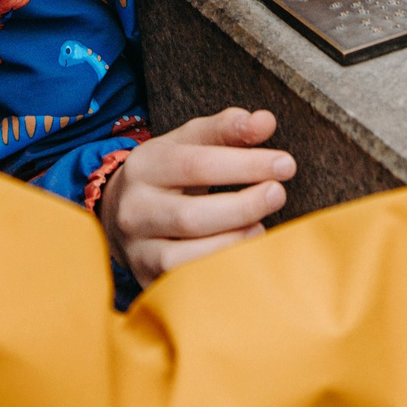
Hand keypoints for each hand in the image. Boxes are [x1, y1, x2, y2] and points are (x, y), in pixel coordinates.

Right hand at [101, 109, 293, 283]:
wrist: (121, 213)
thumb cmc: (168, 174)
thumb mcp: (189, 143)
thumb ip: (227, 129)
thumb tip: (265, 121)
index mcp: (144, 167)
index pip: (196, 165)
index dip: (245, 164)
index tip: (285, 164)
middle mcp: (134, 211)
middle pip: (191, 216)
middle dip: (243, 206)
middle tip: (278, 193)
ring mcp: (138, 251)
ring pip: (186, 257)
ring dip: (234, 242)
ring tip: (261, 227)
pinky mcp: (148, 280)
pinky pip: (187, 284)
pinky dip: (220, 271)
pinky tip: (244, 256)